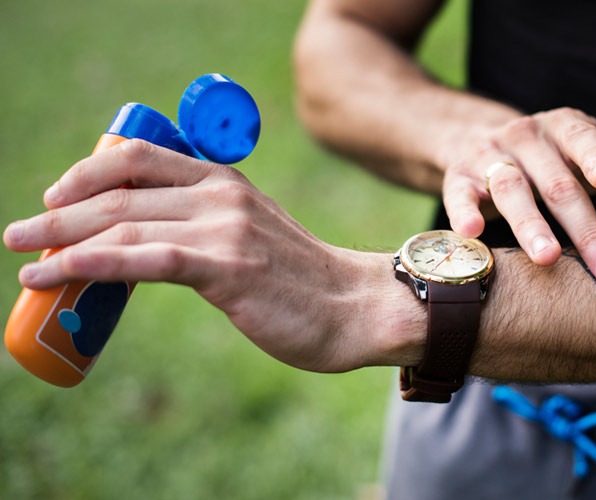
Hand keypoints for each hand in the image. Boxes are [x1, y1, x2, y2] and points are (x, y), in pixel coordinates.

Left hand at [3, 140, 417, 372]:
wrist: (355, 306)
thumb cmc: (301, 280)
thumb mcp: (251, 234)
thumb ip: (204, 226)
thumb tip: (146, 245)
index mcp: (225, 181)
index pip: (140, 159)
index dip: (87, 173)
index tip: (54, 197)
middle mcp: (221, 195)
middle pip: (120, 193)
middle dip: (59, 214)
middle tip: (17, 234)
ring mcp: (224, 228)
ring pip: (123, 224)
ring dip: (62, 242)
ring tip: (24, 261)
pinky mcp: (226, 266)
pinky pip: (144, 258)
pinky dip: (92, 263)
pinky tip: (58, 272)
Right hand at [439, 107, 595, 285]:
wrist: (478, 139)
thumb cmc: (558, 156)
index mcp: (565, 126)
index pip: (582, 138)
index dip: (595, 156)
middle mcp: (526, 137)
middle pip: (556, 182)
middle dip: (583, 227)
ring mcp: (489, 156)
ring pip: (509, 189)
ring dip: (528, 225)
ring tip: (546, 259)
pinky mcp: (458, 177)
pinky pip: (458, 194)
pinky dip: (463, 212)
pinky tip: (472, 233)